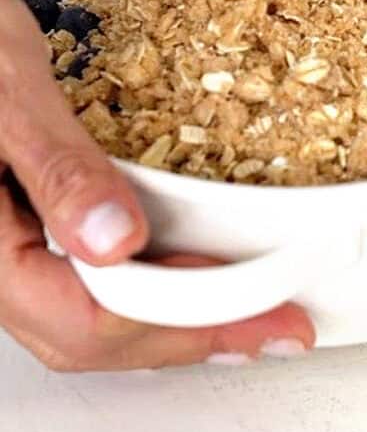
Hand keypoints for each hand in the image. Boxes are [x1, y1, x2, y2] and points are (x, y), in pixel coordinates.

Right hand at [0, 0, 313, 369]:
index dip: (179, 314)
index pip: (86, 316)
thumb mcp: (12, 95)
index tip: (255, 302)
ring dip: (173, 321)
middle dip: (190, 335)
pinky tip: (189, 275)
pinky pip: (90, 282)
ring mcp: (13, 251)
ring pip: (90, 320)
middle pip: (92, 337)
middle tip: (275, 325)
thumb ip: (59, 169)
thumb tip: (116, 241)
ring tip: (249, 316)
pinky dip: (149, 287)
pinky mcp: (32, 231)